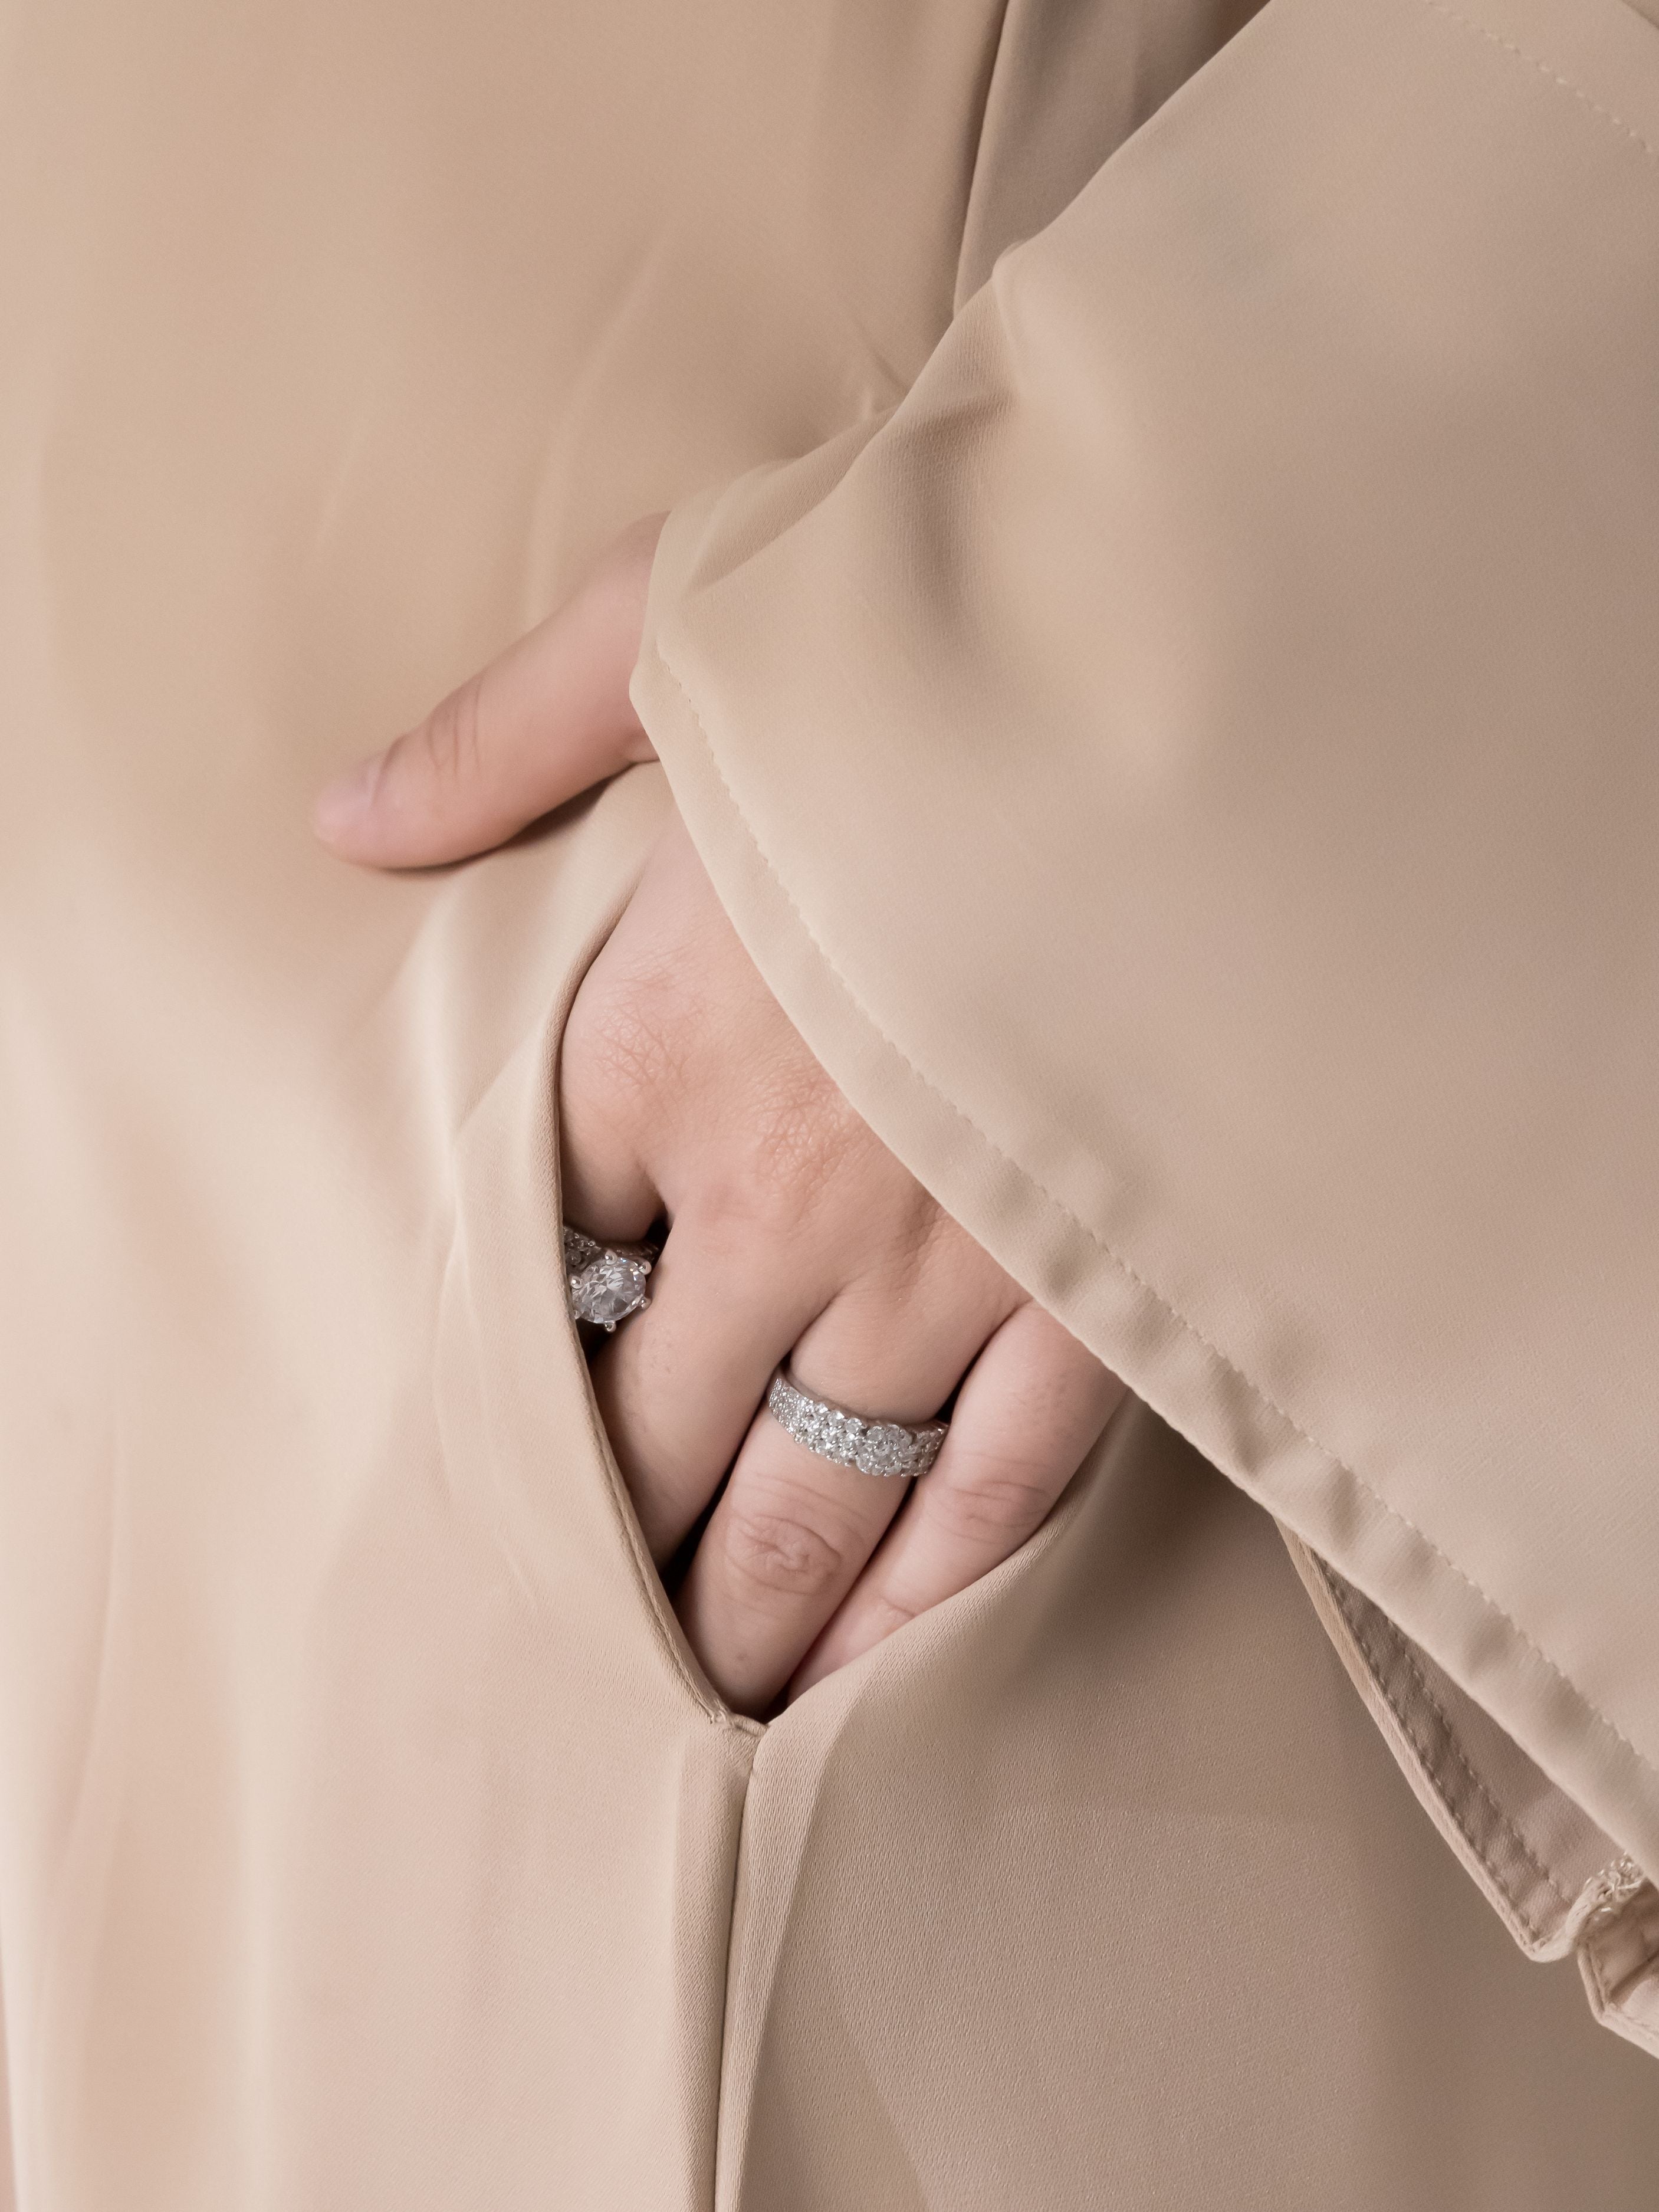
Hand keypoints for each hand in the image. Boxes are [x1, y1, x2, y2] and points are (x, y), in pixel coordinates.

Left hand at [314, 519, 1125, 1715]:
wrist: (1183, 671)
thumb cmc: (928, 637)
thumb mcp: (677, 632)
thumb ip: (504, 740)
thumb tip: (346, 816)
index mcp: (661, 1042)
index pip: (540, 1251)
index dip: (510, 1338)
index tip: (502, 1395)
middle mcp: (783, 1192)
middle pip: (646, 1422)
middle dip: (594, 1532)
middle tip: (563, 1626)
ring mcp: (940, 1263)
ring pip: (804, 1496)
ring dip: (734, 1607)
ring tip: (686, 1701)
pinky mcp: (1083, 1293)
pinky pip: (992, 1489)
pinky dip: (923, 1589)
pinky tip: (869, 1658)